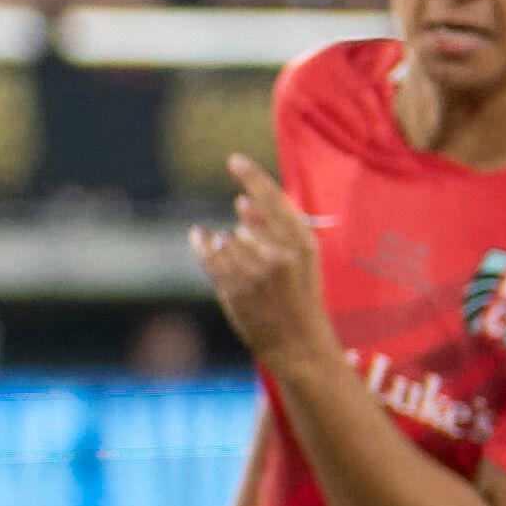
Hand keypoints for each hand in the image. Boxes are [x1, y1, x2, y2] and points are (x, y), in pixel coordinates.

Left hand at [187, 155, 334, 369]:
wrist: (299, 345)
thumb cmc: (301, 299)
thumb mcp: (305, 262)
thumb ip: (280, 231)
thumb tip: (240, 201)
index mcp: (302, 246)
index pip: (274, 200)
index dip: (253, 177)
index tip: (234, 161)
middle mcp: (279, 257)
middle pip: (246, 220)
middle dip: (244, 226)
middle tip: (253, 248)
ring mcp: (254, 274)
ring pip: (226, 238)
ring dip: (226, 243)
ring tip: (241, 261)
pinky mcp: (234, 289)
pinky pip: (209, 255)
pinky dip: (202, 243)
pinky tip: (200, 236)